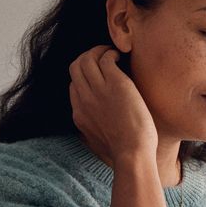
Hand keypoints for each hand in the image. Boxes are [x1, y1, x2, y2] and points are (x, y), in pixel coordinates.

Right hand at [68, 45, 158, 168]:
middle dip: (87, 57)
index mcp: (79, 114)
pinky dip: (111, 53)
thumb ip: (93, 132)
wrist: (132, 155)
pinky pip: (105, 58)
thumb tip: (96, 131)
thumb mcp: (98, 144)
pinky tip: (121, 58)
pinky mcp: (115, 84)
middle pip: (75, 67)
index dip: (84, 77)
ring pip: (86, 58)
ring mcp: (98, 91)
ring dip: (99, 51)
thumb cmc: (123, 154)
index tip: (98, 76)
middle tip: (103, 57)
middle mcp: (84, 100)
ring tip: (113, 54)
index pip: (73, 85)